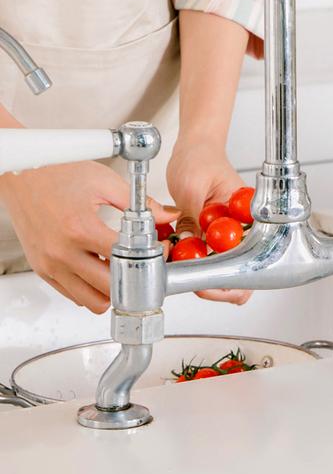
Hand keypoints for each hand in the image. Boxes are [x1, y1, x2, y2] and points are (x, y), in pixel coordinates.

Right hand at [0, 162, 175, 313]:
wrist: (24, 174)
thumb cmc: (59, 173)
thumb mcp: (106, 182)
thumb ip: (140, 202)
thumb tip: (167, 215)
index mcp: (81, 229)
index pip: (124, 260)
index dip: (148, 256)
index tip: (157, 251)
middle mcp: (62, 253)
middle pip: (109, 288)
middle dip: (132, 277)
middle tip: (143, 263)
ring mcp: (50, 265)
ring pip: (90, 301)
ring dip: (110, 289)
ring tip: (121, 267)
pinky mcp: (42, 270)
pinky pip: (71, 294)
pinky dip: (90, 288)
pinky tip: (101, 267)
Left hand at [165, 139, 251, 304]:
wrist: (195, 147)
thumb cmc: (200, 158)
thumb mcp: (191, 188)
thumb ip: (192, 221)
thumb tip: (187, 250)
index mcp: (248, 213)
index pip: (253, 255)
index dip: (231, 277)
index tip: (206, 281)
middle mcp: (241, 228)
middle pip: (239, 272)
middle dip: (213, 283)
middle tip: (189, 280)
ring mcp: (227, 234)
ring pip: (220, 270)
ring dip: (198, 273)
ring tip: (177, 262)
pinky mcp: (212, 235)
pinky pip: (204, 259)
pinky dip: (189, 262)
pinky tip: (176, 254)